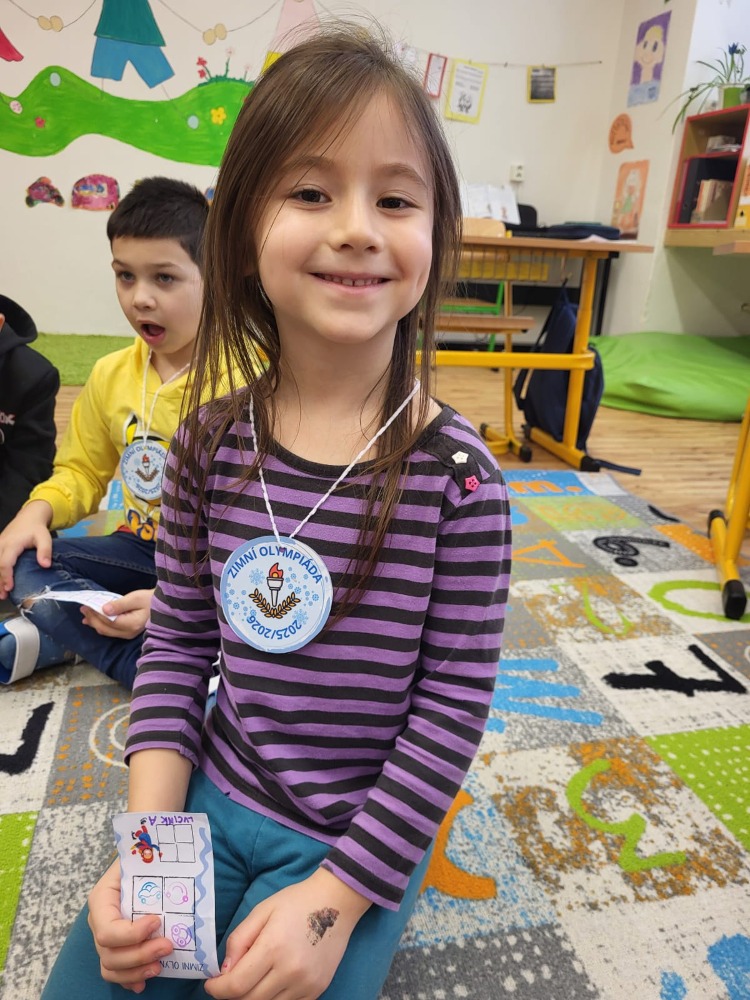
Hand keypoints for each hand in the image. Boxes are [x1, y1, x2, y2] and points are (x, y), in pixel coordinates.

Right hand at [0, 500, 53, 598]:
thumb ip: (45, 551)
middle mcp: (1, 545)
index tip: (10, 588)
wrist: (28, 517)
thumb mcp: (45, 537)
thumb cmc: (37, 529)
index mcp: (12, 544)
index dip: (6, 576)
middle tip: (3, 596)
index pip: (5, 563)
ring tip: (0, 593)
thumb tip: (45, 566)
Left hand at [82, 588, 154, 638]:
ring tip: (86, 616)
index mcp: (130, 624)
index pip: (106, 621)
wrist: (165, 605)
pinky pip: (111, 631)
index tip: (86, 605)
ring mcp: (128, 634)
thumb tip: (103, 609)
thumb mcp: (136, 598)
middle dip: (92, 619)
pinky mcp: (129, 633)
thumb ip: (119, 604)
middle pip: (104, 628)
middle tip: (83, 608)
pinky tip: (96, 621)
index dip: (94, 614)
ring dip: (95, 623)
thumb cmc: (151, 599)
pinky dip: (102, 625)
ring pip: (106, 632)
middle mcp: (128, 633)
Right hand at [87, 859, 172, 992]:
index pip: (107, 930)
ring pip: (110, 967)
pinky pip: (114, 972)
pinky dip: (128, 980)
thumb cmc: (140, 861)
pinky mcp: (115, 948)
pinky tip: (143, 983)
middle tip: (168, 946)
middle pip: (109, 953)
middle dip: (139, 955)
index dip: (131, 934)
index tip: (156, 922)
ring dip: (136, 971)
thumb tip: (156, 858)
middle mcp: (99, 922)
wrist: (139, 866)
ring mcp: (105, 939)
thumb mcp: (138, 857)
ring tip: (160, 967)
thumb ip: (144, 861)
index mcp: (101, 900)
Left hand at [204, 868, 370, 999]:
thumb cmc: (296, 902)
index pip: (236, 986)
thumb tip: (224, 971)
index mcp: (273, 947)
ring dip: (253, 997)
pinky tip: (273, 981)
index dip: (217, 989)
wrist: (337, 901)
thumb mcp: (262, 910)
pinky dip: (273, 998)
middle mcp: (290, 971)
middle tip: (230, 981)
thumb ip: (239, 940)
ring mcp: (306, 984)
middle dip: (233, 994)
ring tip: (252, 979)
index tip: (211, 984)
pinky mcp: (317, 991)